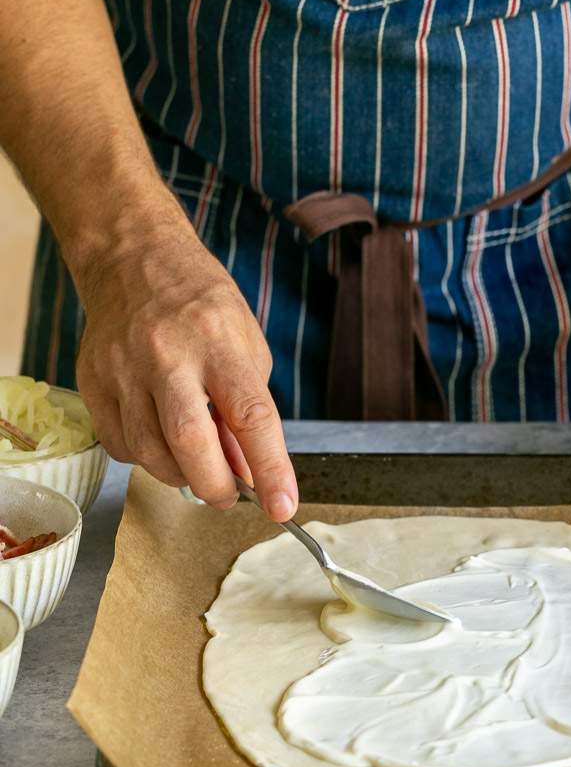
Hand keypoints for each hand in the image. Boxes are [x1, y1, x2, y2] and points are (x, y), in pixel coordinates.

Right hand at [75, 215, 296, 519]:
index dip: (270, 469)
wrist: (132, 259)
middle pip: (190, 442)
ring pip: (150, 453)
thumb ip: (248, 411)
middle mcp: (168, 355)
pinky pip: (120, 445)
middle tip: (230, 496)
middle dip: (216, 486)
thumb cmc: (201, 306)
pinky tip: (161, 442)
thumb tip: (248, 473)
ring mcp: (123, 369)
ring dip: (180, 477)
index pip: (251, 416)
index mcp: (218, 342)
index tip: (282, 507)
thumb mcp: (246, 347)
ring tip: (197, 467)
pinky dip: (147, 459)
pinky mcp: (92, 382)